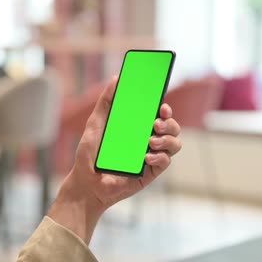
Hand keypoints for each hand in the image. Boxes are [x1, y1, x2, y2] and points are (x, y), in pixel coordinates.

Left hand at [49, 77, 181, 242]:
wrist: (86, 184)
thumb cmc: (89, 155)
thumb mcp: (94, 125)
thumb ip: (105, 103)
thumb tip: (116, 78)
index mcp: (136, 127)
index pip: (158, 113)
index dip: (164, 108)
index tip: (161, 105)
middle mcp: (147, 140)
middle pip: (171, 127)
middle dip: (169, 122)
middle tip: (156, 123)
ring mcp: (151, 156)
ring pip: (175, 144)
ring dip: (167, 139)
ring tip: (150, 141)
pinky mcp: (151, 173)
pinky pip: (166, 162)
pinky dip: (160, 157)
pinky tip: (147, 157)